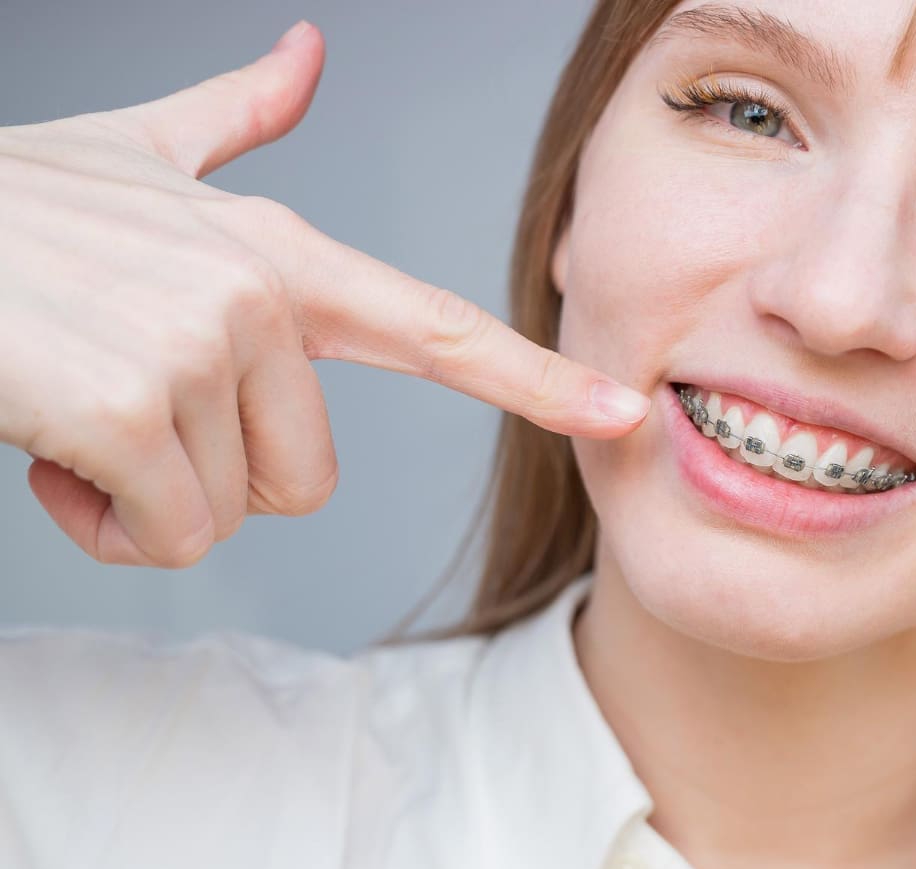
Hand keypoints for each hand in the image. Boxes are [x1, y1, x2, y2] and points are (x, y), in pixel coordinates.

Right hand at [0, 21, 648, 568]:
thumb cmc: (8, 214)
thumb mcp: (130, 155)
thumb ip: (228, 119)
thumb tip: (305, 55)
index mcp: (280, 252)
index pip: (436, 325)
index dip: (535, 376)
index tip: (623, 411)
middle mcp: (258, 293)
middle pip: (304, 483)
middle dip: (208, 475)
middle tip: (122, 401)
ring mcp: (196, 345)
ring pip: (226, 518)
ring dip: (141, 495)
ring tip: (75, 406)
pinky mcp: (126, 405)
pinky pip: (163, 536)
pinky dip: (97, 521)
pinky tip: (47, 445)